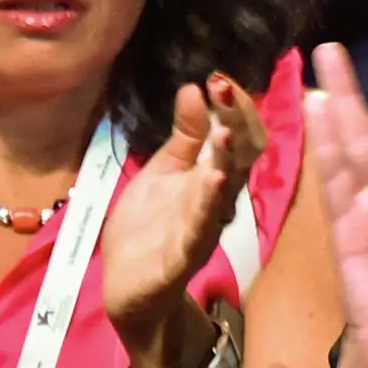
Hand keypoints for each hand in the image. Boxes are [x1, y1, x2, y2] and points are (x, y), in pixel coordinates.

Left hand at [102, 74, 265, 367]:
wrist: (128, 289)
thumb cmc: (150, 229)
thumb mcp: (163, 173)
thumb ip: (183, 136)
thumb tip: (194, 89)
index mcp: (213, 179)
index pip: (234, 138)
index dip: (231, 109)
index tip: (220, 78)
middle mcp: (217, 203)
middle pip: (238, 160)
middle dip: (235, 126)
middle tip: (226, 91)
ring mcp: (202, 231)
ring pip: (221, 195)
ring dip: (225, 163)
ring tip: (224, 133)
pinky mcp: (182, 259)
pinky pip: (198, 231)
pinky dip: (205, 206)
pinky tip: (211, 181)